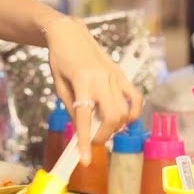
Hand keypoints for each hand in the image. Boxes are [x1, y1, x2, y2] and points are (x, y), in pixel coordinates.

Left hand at [44, 16, 142, 163]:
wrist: (70, 33)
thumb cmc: (60, 58)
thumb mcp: (58, 84)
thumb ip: (72, 107)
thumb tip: (81, 129)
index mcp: (82, 81)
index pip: (84, 118)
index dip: (85, 142)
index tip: (84, 161)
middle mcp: (102, 79)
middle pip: (112, 117)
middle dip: (104, 135)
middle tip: (92, 139)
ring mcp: (115, 76)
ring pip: (125, 111)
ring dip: (116, 126)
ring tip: (103, 126)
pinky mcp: (121, 74)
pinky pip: (135, 98)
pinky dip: (133, 112)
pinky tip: (124, 118)